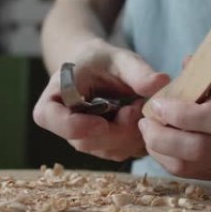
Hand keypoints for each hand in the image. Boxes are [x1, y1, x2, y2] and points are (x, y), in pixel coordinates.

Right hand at [33, 39, 169, 160]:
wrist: (102, 71)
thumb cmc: (104, 61)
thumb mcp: (120, 59)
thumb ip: (137, 70)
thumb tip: (161, 82)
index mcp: (54, 97)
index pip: (49, 118)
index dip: (74, 126)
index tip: (102, 122)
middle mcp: (64, 124)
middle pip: (85, 141)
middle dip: (117, 130)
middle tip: (137, 106)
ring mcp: (84, 139)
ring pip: (107, 150)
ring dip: (131, 134)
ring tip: (140, 107)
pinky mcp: (104, 147)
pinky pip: (122, 152)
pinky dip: (137, 139)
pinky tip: (142, 119)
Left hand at [138, 66, 210, 179]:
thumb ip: (207, 68)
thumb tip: (185, 63)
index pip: (193, 118)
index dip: (169, 111)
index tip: (155, 103)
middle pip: (187, 149)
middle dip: (158, 136)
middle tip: (145, 122)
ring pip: (182, 167)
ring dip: (158, 150)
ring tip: (150, 132)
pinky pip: (184, 173)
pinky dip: (166, 159)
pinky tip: (160, 143)